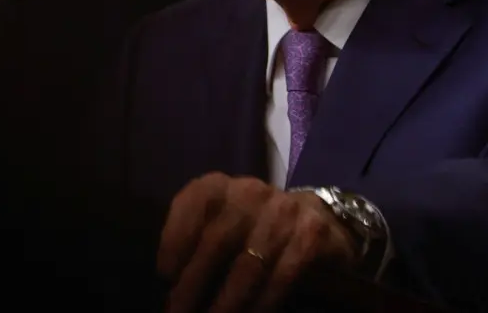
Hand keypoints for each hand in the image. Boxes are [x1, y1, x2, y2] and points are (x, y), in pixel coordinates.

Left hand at [157, 172, 357, 312]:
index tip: (165, 274)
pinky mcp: (311, 237)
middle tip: (178, 312)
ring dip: (225, 303)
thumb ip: (199, 242)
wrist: (323, 226)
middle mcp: (252, 192)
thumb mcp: (225, 225)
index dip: (176, 237)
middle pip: (218, 240)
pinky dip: (260, 305)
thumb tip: (170, 282)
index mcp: (223, 186)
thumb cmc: (257, 231)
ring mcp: (285, 213)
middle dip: (194, 283)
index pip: (194, 201)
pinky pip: (279, 278)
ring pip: (247, 266)